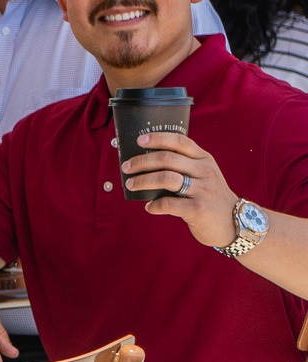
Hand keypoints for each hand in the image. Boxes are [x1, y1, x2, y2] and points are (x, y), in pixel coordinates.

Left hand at [122, 130, 237, 246]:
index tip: (139, 140)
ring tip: (130, 185)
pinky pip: (169, 203)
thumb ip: (183, 166)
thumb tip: (145, 163)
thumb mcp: (204, 175)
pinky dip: (154, 205)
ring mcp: (203, 190)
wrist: (235, 223)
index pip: (179, 141)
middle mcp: (204, 171)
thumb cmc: (210, 197)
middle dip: (141, 162)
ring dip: (143, 181)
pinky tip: (149, 207)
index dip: (157, 138)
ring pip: (166, 178)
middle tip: (126, 167)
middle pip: (167, 159)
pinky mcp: (198, 209)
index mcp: (204, 159)